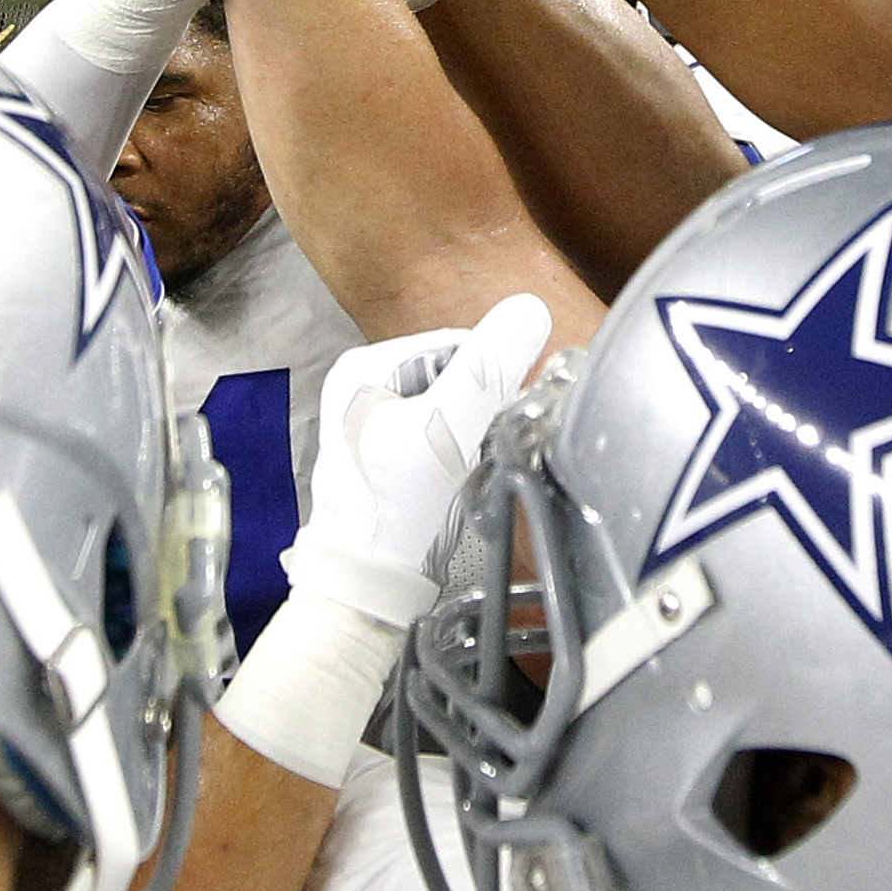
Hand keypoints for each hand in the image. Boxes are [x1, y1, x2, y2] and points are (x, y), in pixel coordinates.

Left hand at [282, 294, 555, 625]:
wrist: (369, 581)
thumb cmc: (397, 508)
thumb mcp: (446, 429)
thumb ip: (487, 370)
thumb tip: (529, 309)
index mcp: (364, 367)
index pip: (458, 345)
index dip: (489, 381)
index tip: (490, 420)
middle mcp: (361, 386)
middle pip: (456, 375)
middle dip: (478, 410)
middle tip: (474, 450)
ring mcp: (372, 420)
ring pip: (451, 406)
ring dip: (470, 434)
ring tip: (459, 468)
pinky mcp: (386, 453)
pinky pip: (440, 434)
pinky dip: (456, 453)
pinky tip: (451, 480)